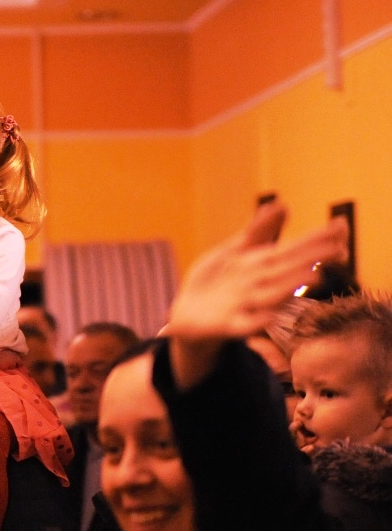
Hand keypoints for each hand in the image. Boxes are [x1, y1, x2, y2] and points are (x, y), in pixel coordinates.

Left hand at [166, 202, 347, 388]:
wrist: (187, 316)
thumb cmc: (216, 282)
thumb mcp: (234, 252)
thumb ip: (258, 232)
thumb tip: (282, 204)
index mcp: (262, 266)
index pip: (292, 249)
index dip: (315, 239)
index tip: (341, 227)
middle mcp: (260, 286)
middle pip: (288, 270)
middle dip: (312, 259)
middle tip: (341, 249)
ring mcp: (246, 306)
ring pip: (272, 295)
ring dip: (291, 286)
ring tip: (314, 277)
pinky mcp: (228, 326)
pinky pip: (244, 325)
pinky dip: (256, 321)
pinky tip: (269, 316)